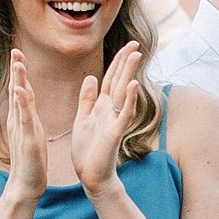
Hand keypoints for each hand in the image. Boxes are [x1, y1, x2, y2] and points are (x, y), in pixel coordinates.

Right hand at [4, 48, 48, 200]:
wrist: (26, 184)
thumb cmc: (31, 159)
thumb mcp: (31, 131)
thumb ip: (28, 114)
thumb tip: (26, 99)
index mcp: (22, 117)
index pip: (20, 90)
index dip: (19, 72)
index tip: (18, 53)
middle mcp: (18, 120)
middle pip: (16, 89)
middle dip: (16, 70)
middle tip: (15, 50)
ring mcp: (21, 128)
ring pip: (19, 100)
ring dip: (18, 80)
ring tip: (17, 63)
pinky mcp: (27, 139)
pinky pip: (24, 118)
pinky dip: (21, 103)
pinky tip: (20, 91)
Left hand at [72, 41, 141, 195]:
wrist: (91, 176)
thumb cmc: (88, 151)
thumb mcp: (82, 119)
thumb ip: (87, 99)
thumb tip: (91, 77)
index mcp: (101, 106)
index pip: (110, 79)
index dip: (117, 62)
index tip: (127, 45)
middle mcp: (110, 110)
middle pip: (118, 81)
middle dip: (126, 62)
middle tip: (135, 43)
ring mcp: (114, 120)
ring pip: (123, 92)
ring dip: (129, 74)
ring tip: (136, 55)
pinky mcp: (115, 133)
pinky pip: (123, 114)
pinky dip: (128, 99)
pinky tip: (132, 85)